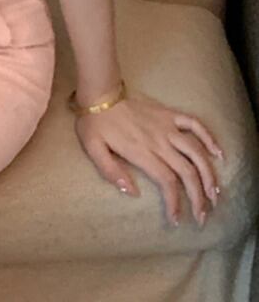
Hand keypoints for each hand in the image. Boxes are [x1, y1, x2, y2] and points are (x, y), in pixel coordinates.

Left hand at [74, 90, 224, 227]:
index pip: (166, 181)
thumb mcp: (93, 149)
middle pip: (186, 172)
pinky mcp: (169, 114)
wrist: (100, 93)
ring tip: (215, 194)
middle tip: (203, 216)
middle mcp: (159, 141)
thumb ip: (111, 172)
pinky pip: (194, 123)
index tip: (177, 219)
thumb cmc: (95, 123)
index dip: (175, 203)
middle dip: (198, 197)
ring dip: (209, 174)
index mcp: (141, 152)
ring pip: (196, 152)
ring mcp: (167, 126)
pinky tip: (218, 153)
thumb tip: (133, 193)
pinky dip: (209, 137)